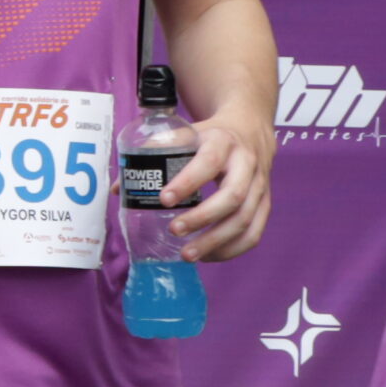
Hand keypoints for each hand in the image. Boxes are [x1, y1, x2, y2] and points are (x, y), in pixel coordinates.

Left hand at [161, 111, 274, 262]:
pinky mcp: (265, 203)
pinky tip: (208, 256)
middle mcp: (247, 164)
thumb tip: (119, 189)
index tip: (163, 199)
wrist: (249, 130)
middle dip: (202, 218)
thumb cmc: (208, 136)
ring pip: (245, 218)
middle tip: (173, 231)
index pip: (208, 162)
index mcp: (223, 142)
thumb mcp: (185, 133)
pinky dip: (232, 249)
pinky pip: (255, 232)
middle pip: (232, 196)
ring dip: (216, 241)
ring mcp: (260, 185)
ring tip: (187, 255)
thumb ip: (152, 154)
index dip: (187, 182)